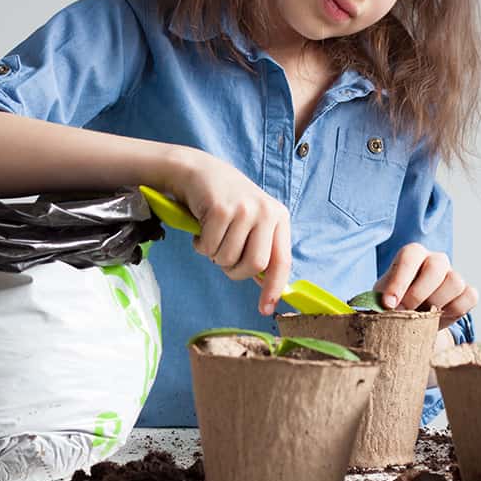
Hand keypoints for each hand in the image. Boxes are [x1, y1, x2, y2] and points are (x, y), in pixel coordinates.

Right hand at [165, 150, 290, 316]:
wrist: (198, 171)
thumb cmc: (225, 203)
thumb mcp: (251, 221)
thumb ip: (261, 248)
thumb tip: (268, 287)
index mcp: (279, 217)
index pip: (282, 261)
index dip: (274, 288)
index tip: (265, 309)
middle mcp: (266, 212)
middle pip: (255, 265)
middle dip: (234, 271)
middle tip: (223, 261)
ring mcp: (244, 209)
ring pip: (228, 258)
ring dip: (214, 256)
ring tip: (212, 238)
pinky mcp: (221, 209)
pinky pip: (210, 247)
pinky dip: (201, 245)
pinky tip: (202, 229)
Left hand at [374, 243, 477, 328]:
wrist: (410, 321)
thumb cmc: (392, 306)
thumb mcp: (380, 302)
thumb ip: (379, 302)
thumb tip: (384, 308)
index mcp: (412, 254)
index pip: (410, 256)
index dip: (399, 280)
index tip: (388, 304)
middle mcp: (435, 260)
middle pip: (436, 266)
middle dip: (419, 293)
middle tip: (404, 313)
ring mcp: (453, 275)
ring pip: (455, 281)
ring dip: (437, 304)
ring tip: (422, 317)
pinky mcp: (466, 292)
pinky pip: (470, 296)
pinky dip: (455, 310)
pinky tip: (439, 318)